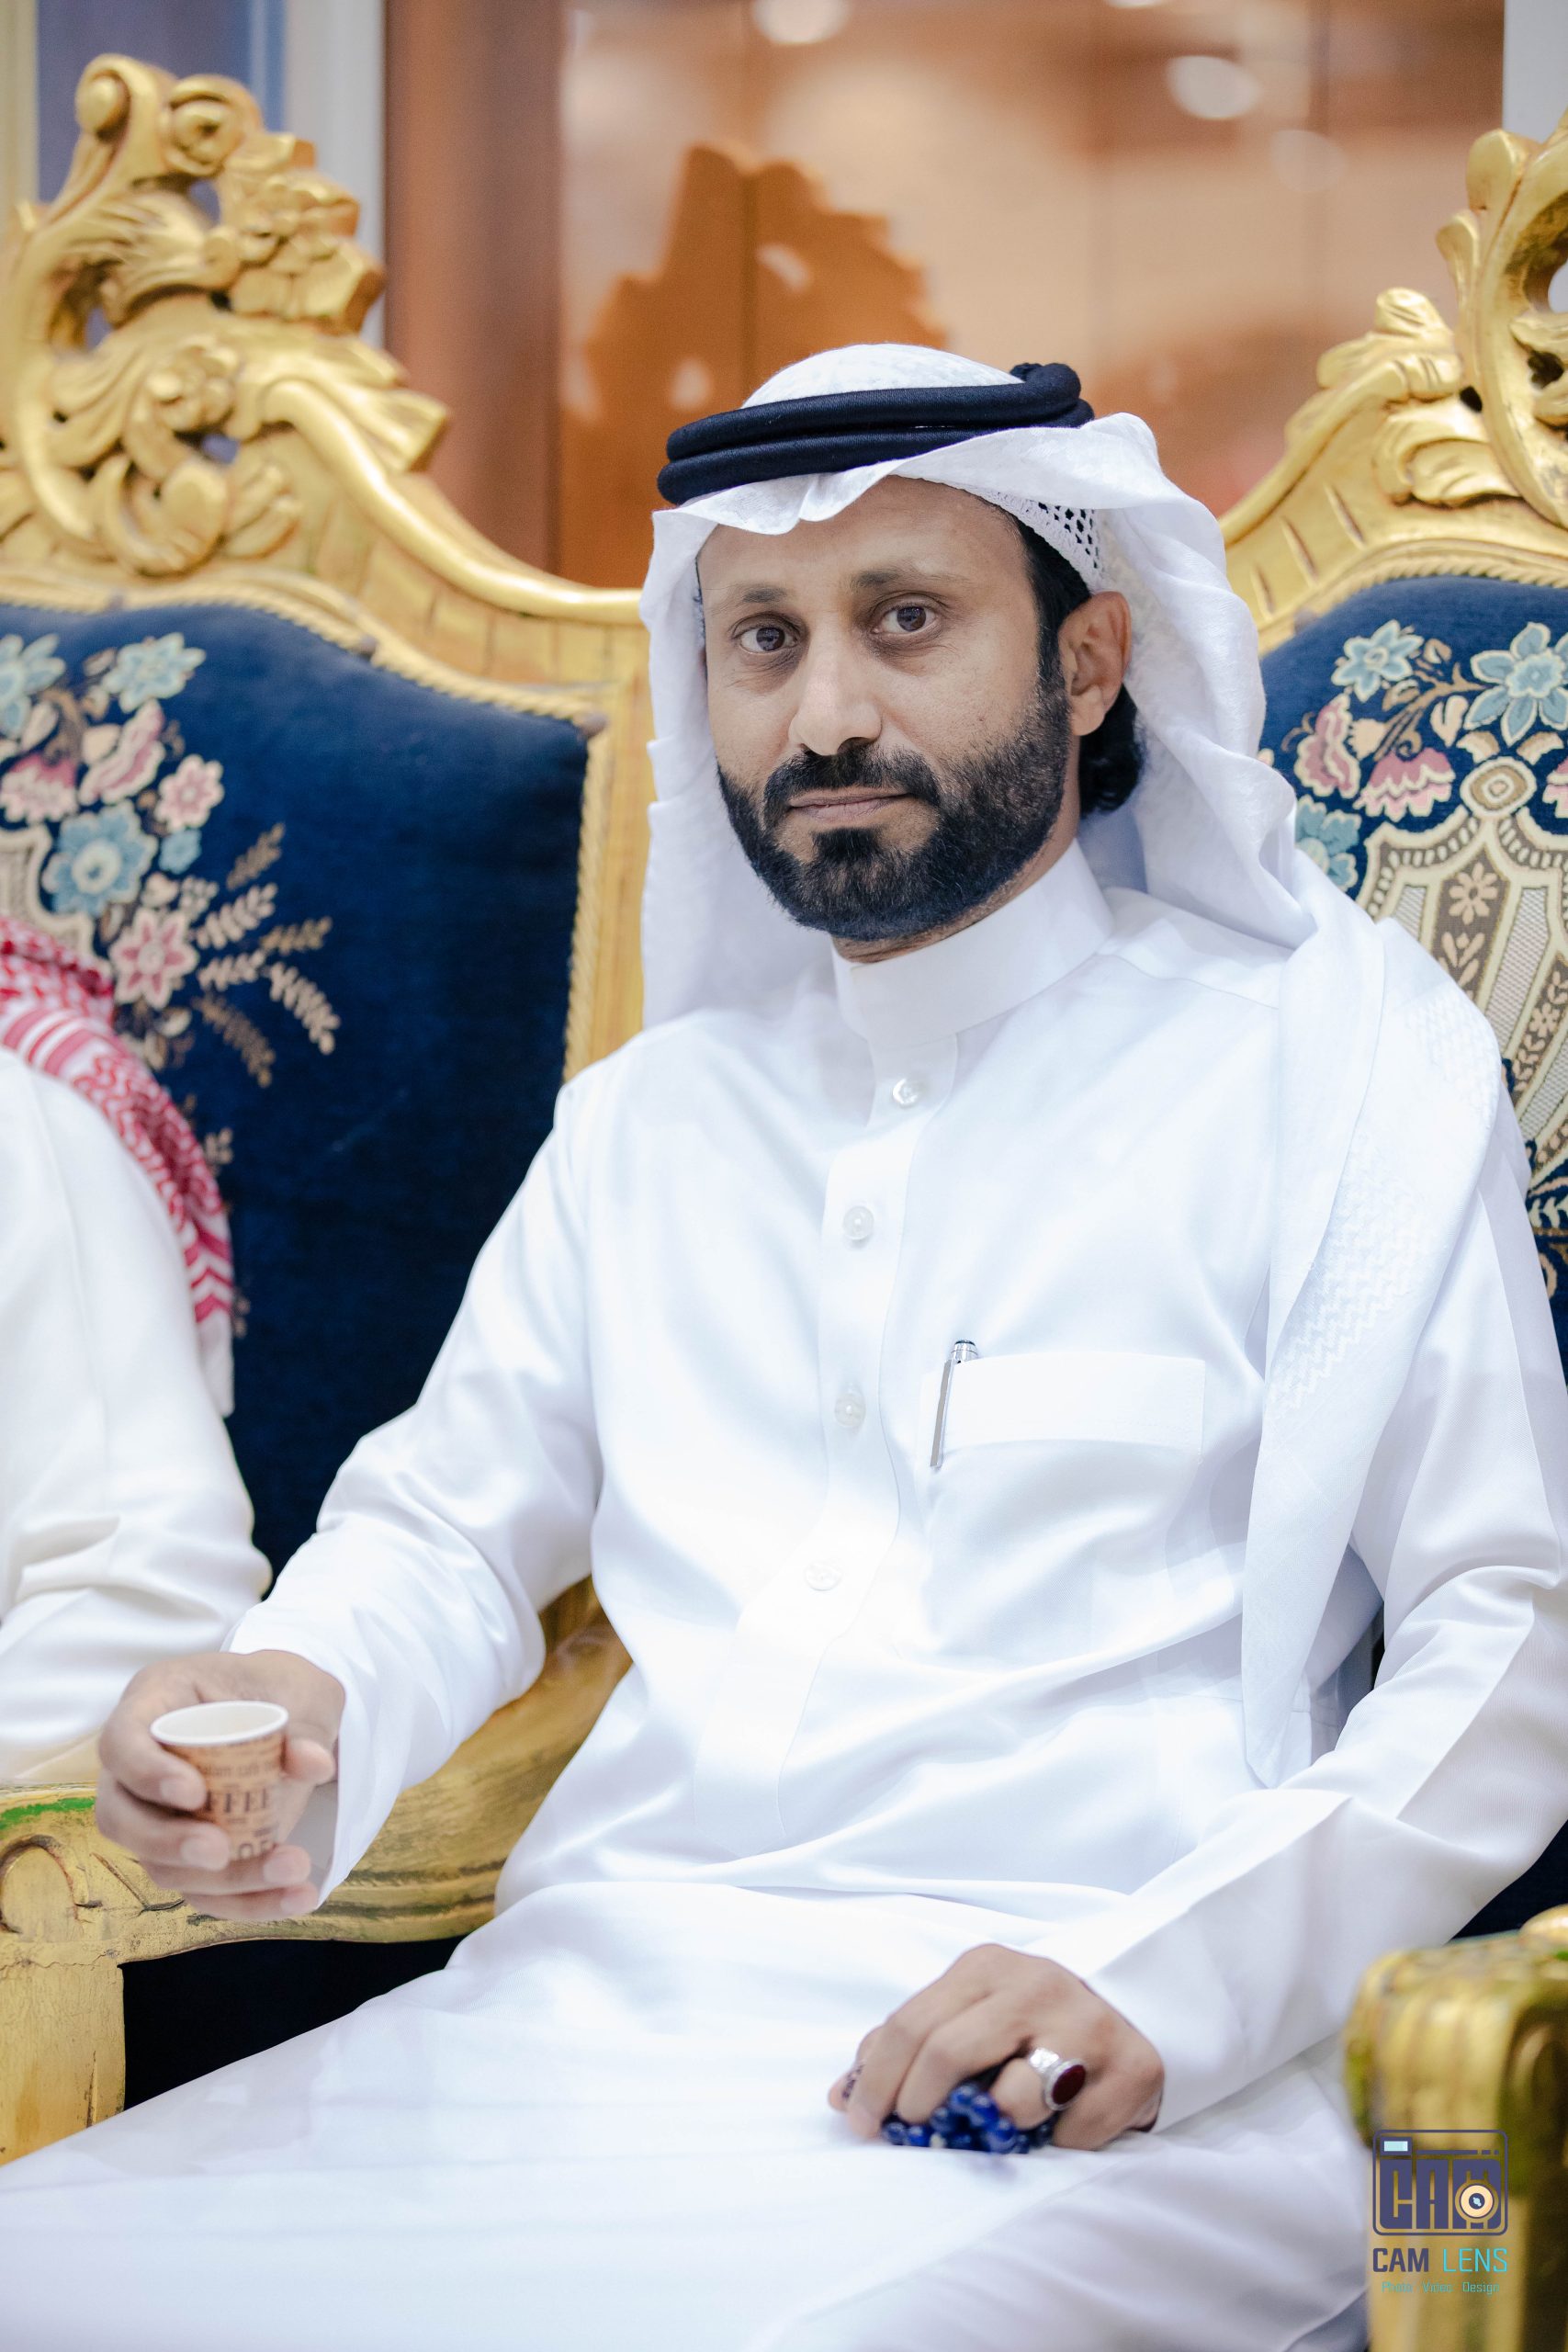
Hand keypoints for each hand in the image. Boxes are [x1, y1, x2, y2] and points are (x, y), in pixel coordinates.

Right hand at [95, 1650, 344, 1922]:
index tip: (195, 1793)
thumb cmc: (283, 1689)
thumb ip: (306, 1721)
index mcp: (156, 1702)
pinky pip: (204, 1891)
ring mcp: (159, 1814)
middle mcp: (142, 1763)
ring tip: (291, 1867)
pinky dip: (250, 1901)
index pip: (122, 1741)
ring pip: (161, 1864)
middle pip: (121, 1817)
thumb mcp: (304, 1690)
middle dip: (166, 1843)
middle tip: (219, 1851)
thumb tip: (314, 1764)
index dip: (146, 1773)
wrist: (293, 1714)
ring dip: (223, 1880)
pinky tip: (298, 1896)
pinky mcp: (190, 1854)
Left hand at [826, 1943, 1163, 2150]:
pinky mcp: (1134, 2069)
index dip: (877, 2080)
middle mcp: (1037, 1984)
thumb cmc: (1027, 2027)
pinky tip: (1059, 2128)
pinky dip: (1056, 2146)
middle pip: (949, 2051)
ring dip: (998, 2126)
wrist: (1132, 2014)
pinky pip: (1073, 2134)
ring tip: (1002, 2123)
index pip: (911, 2023)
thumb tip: (840, 2096)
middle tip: (912, 2134)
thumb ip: (904, 2049)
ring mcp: (1089, 2025)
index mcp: (986, 1967)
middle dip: (918, 2105)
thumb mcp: (966, 2018)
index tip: (862, 2122)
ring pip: (1014, 2098)